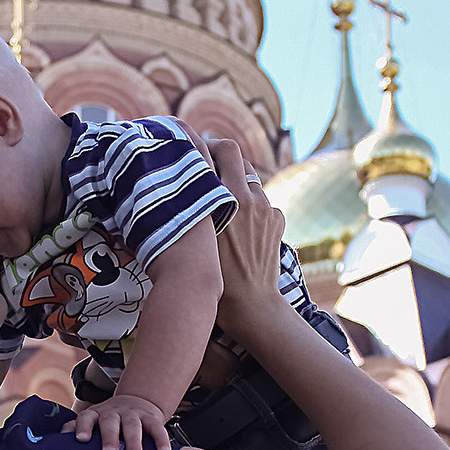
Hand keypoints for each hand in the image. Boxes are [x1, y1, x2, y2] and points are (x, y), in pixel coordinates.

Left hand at [61, 393, 171, 449]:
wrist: (136, 402)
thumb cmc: (106, 422)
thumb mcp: (90, 423)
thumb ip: (74, 431)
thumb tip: (51, 447)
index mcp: (95, 415)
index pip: (86, 418)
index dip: (83, 427)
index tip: (81, 440)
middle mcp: (113, 412)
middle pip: (110, 422)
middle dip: (110, 437)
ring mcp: (133, 414)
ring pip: (133, 426)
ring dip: (134, 442)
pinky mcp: (151, 418)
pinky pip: (157, 428)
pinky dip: (160, 439)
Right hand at [205, 139, 286, 334]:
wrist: (251, 305)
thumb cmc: (215, 278)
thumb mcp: (195, 238)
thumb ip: (189, 208)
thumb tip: (172, 189)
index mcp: (229, 198)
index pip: (222, 150)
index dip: (205, 145)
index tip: (193, 149)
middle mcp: (252, 198)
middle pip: (237, 156)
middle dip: (220, 155)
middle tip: (205, 164)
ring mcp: (268, 209)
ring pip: (250, 179)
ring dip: (234, 181)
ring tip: (218, 197)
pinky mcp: (278, 222)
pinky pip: (262, 202)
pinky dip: (250, 204)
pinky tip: (237, 223)